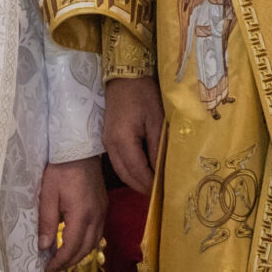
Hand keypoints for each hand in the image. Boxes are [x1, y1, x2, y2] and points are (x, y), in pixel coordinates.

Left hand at [38, 158, 109, 271]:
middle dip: (69, 263)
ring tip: (62, 261)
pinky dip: (86, 244)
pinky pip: (98, 233)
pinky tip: (75, 244)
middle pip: (85, 249)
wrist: (79, 148)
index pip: (71, 247)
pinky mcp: (103, 206)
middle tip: (53, 270)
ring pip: (94, 243)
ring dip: (79, 255)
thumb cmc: (60, 168)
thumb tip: (43, 247)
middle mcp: (96, 216)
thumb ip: (46, 221)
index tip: (47, 271)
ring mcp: (102, 211)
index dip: (59, 262)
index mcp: (81, 214)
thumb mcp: (48, 194)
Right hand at [103, 76, 163, 192]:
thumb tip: (161, 171)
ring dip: (136, 180)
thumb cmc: (143, 94)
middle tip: (160, 194)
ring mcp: (107, 142)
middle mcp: (111, 145)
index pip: (137, 171)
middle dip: (142, 187)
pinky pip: (119, 161)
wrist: (124, 77)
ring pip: (121, 170)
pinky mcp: (108, 139)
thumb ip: (157, 148)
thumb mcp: (156, 120)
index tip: (164, 193)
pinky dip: (131, 171)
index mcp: (122, 140)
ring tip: (154, 185)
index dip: (150, 184)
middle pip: (126, 175)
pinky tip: (144, 171)